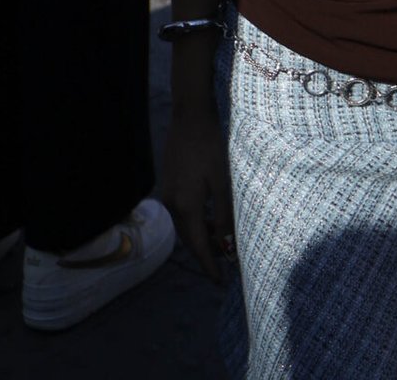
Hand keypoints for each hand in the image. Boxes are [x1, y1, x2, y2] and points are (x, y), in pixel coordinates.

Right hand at [160, 109, 234, 280]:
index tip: (221, 282)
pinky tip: (210, 219)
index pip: (198, 246)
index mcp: (186, 206)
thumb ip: (224, 214)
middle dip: (206, 254)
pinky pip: (183, 212)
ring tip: (221, 244)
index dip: (209, 265)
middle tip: (224, 267)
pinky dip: (196, 221)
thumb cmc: (211, 145)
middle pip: (190, 239)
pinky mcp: (169, 183)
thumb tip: (228, 245)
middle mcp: (172, 204)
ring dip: (202, 237)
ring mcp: (168, 193)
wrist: (190, 115)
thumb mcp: (223, 181)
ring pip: (186, 226)